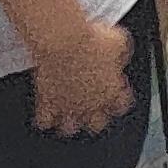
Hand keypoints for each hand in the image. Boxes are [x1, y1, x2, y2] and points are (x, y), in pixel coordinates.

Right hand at [33, 17, 134, 136]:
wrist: (65, 42)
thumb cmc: (91, 40)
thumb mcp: (119, 42)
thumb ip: (122, 54)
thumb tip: (121, 55)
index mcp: (111, 92)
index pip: (121, 105)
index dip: (119, 99)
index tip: (116, 92)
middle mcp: (91, 104)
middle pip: (97, 123)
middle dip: (96, 118)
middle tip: (94, 107)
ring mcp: (68, 106)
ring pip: (70, 127)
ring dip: (70, 121)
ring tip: (69, 114)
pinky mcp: (48, 103)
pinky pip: (45, 121)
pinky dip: (45, 118)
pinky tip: (47, 113)